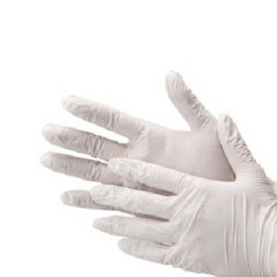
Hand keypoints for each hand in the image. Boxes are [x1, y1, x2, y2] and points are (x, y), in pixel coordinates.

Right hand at [40, 72, 276, 209]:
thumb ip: (188, 105)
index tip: (66, 101)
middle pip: (98, 146)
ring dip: (71, 168)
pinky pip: (108, 201)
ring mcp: (137, 180)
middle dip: (72, 139)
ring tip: (47, 160)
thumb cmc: (223, 165)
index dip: (92, 111)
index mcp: (153, 137)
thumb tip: (171, 74)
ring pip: (96, 172)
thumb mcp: (208, 130)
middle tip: (46, 132)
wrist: (230, 197)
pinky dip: (87, 200)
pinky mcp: (139, 203)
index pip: (115, 120)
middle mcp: (139, 158)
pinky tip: (68, 198)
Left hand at [89, 115, 276, 276]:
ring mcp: (182, 236)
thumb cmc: (266, 208)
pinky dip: (135, 249)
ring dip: (116, 223)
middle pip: (139, 201)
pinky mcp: (187, 259)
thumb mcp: (253, 171)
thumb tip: (225, 114)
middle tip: (92, 190)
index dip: (131, 168)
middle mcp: (183, 211)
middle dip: (113, 195)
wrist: (275, 246)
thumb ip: (234, 142)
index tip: (112, 163)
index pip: (156, 175)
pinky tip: (121, 245)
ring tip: (96, 221)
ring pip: (140, 229)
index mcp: (196, 188)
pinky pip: (153, 254)